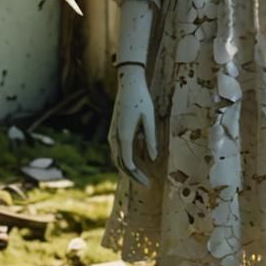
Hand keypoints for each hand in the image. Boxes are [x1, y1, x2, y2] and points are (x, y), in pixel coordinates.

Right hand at [108, 66, 156, 185]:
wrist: (128, 83)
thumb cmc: (142, 99)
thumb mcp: (150, 118)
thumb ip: (151, 139)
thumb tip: (153, 158)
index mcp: (124, 136)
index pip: (127, 163)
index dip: (137, 175)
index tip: (148, 182)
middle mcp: (114, 137)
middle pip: (120, 164)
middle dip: (132, 175)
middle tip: (146, 183)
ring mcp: (112, 133)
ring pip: (117, 158)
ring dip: (128, 168)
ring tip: (141, 175)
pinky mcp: (114, 130)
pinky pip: (117, 150)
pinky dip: (125, 159)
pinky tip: (137, 160)